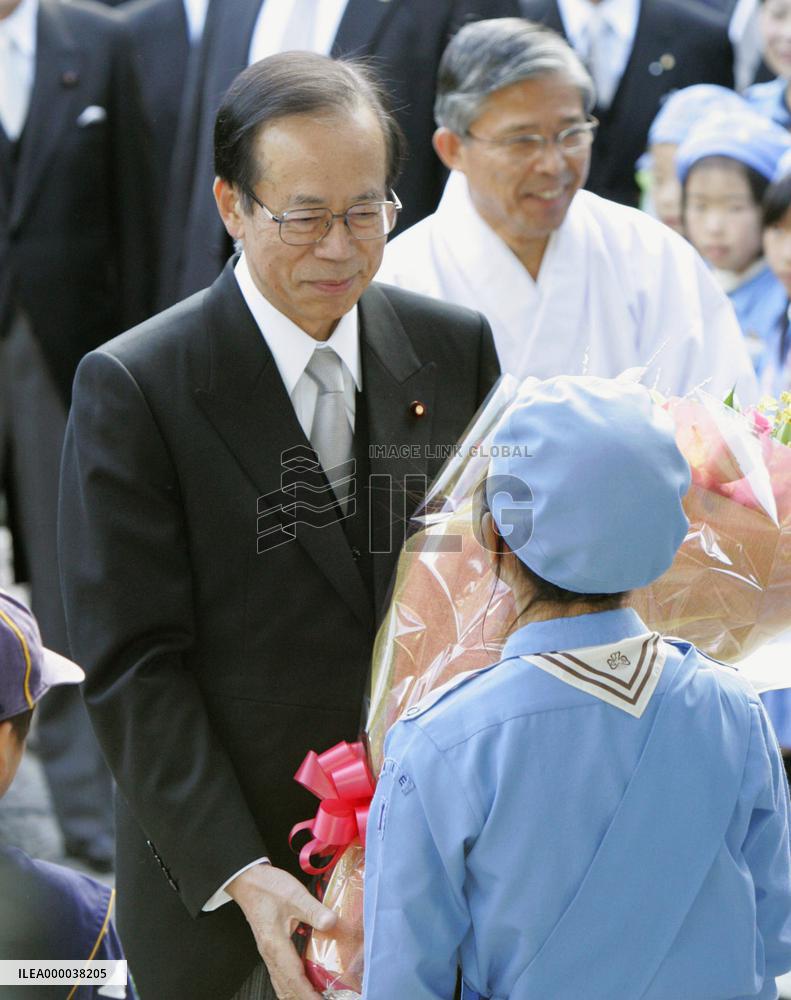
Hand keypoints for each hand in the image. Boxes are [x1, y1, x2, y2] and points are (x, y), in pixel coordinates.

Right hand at [227, 863, 336, 999]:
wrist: (247, 880)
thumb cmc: (267, 887)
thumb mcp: (295, 895)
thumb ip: (315, 911)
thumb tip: (332, 923)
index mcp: (276, 946)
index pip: (295, 980)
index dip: (309, 996)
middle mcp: (271, 955)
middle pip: (287, 989)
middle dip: (304, 999)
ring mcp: (269, 953)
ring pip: (282, 985)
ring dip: (298, 994)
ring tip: (316, 998)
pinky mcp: (270, 948)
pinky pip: (281, 975)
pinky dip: (293, 985)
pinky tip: (303, 984)